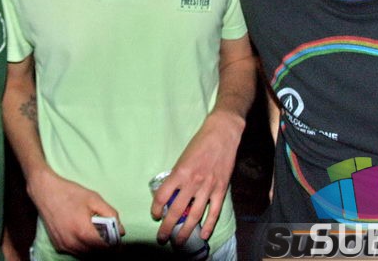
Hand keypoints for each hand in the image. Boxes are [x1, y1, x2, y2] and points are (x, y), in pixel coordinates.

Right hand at [27, 168, 123, 254]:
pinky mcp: (58, 245)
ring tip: (99, 235)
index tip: (118, 240)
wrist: (45, 191)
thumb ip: (110, 214)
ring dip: (95, 249)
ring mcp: (64, 245)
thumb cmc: (70, 193)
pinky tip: (85, 235)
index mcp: (83, 231)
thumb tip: (120, 230)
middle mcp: (72, 243)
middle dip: (105, 248)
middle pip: (96, 254)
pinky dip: (84, 248)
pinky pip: (76, 252)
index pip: (105, 248)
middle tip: (111, 237)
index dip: (115, 245)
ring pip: (85, 255)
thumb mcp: (94, 198)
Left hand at [150, 110, 243, 244]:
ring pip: (194, 215)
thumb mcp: (183, 157)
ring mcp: (207, 187)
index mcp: (179, 172)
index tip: (155, 215)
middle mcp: (192, 182)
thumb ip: (178, 175)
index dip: (156, 208)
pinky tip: (203, 234)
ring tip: (179, 242)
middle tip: (161, 238)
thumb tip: (172, 193)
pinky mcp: (220, 189)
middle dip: (168, 227)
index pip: (163, 195)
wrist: (222, 134)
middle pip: (177, 210)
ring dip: (186, 231)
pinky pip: (214, 211)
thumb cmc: (200, 143)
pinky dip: (208, 225)